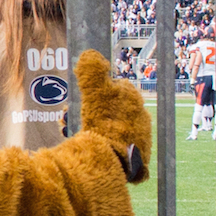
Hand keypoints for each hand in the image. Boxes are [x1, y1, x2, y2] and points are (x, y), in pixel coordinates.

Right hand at [76, 52, 149, 183]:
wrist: (111, 160)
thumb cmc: (101, 124)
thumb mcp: (94, 91)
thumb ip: (92, 69)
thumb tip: (90, 54)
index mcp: (134, 98)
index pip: (114, 87)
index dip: (95, 92)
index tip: (80, 100)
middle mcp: (142, 115)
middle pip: (112, 110)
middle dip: (93, 112)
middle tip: (73, 120)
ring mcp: (142, 137)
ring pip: (114, 129)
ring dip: (97, 130)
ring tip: (79, 137)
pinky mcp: (140, 157)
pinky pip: (120, 147)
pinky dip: (108, 147)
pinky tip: (96, 150)